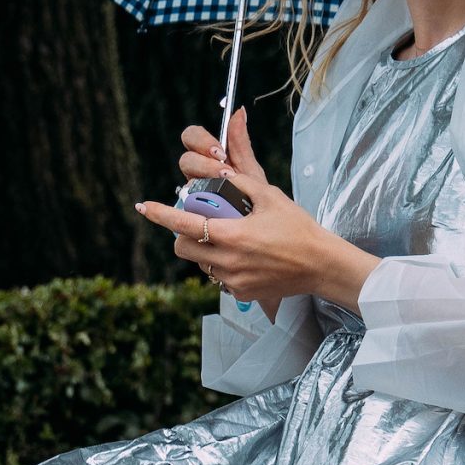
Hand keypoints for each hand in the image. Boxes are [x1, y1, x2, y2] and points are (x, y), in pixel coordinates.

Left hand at [136, 107, 378, 315]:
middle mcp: (227, 260)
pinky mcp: (241, 292)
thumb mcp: (270, 197)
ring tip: (229, 241)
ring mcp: (233, 280)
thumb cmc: (298, 228)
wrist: (320, 265)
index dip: (160, 214)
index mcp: (231, 234)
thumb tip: (220, 171)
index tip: (143, 206)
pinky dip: (223, 266)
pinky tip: (245, 258)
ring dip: (204, 251)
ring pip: (200, 264)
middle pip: (182, 248)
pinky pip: (218, 278)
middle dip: (183, 235)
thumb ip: (240, 183)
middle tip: (199, 224)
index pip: (183, 223)